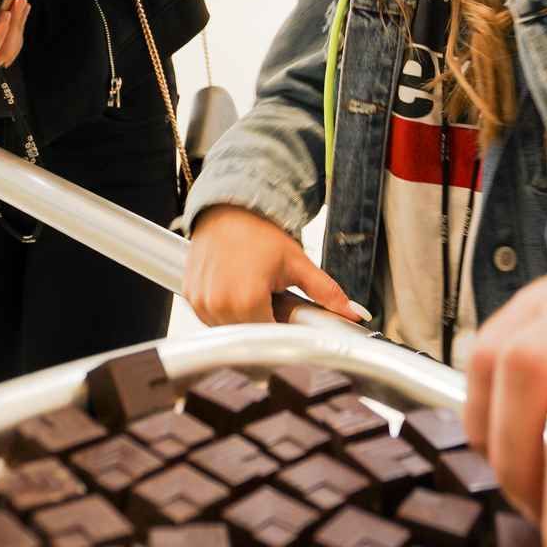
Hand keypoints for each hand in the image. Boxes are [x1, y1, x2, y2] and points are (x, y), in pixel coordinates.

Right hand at [183, 205, 371, 325]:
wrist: (230, 208)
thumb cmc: (260, 231)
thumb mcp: (298, 263)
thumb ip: (327, 293)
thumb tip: (355, 313)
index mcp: (247, 300)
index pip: (270, 339)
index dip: (284, 333)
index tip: (291, 322)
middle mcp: (219, 305)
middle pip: (250, 337)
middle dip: (266, 324)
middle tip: (275, 300)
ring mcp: (201, 302)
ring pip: (230, 331)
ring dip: (246, 320)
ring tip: (256, 291)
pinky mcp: (191, 298)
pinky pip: (212, 320)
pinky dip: (227, 312)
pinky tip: (237, 291)